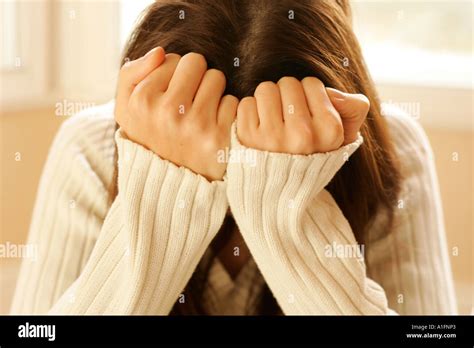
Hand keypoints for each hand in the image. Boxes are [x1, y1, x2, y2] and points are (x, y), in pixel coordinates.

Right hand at [115, 48, 237, 180]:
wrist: (167, 183)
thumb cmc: (148, 137)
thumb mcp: (125, 108)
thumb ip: (131, 74)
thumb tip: (160, 52)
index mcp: (142, 101)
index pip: (172, 58)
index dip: (172, 75)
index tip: (168, 95)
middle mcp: (168, 112)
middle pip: (196, 62)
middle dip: (194, 77)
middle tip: (188, 100)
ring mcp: (195, 125)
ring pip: (216, 78)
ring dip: (211, 92)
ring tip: (200, 112)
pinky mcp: (219, 137)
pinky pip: (232, 102)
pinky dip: (225, 111)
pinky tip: (213, 126)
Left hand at [236, 76, 368, 153]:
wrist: (281, 190)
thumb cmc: (312, 154)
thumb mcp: (344, 136)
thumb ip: (354, 108)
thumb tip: (331, 93)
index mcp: (330, 130)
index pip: (311, 83)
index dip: (307, 94)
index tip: (306, 113)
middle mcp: (303, 135)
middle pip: (287, 83)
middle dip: (285, 96)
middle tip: (286, 117)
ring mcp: (273, 137)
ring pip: (265, 89)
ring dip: (267, 101)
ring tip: (271, 122)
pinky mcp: (247, 138)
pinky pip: (246, 103)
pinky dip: (250, 112)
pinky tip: (258, 129)